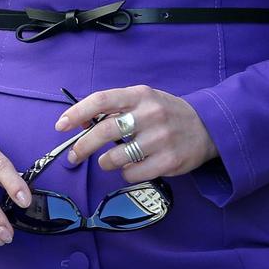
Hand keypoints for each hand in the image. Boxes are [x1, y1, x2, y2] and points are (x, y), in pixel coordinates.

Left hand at [56, 85, 219, 181]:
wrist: (208, 127)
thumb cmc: (166, 113)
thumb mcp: (143, 100)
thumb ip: (115, 107)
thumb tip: (80, 121)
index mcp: (140, 95)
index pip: (101, 100)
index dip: (77, 112)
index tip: (60, 125)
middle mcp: (150, 114)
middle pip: (104, 131)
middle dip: (82, 146)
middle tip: (73, 155)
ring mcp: (161, 138)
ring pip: (116, 157)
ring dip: (105, 162)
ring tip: (109, 161)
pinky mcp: (169, 161)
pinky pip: (132, 174)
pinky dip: (124, 174)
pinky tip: (130, 167)